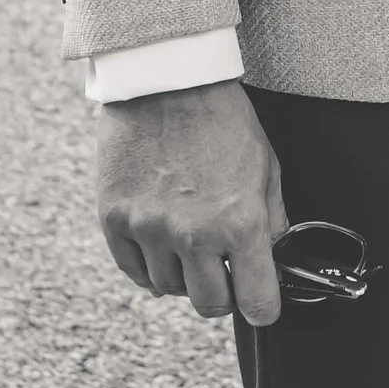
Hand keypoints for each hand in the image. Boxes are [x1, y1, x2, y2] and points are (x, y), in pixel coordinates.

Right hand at [97, 81, 288, 326]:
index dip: (262, 308)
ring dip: (184, 274)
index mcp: (241, 222)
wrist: (166, 80)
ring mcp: (150, 228)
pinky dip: (149, 266)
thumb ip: (272, 222)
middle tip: (224, 272)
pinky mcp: (115, 218)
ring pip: (169, 288)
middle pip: (210, 305)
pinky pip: (134, 271)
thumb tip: (273, 262)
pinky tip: (161, 243)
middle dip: (223, 295)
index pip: (258, 303)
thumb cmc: (221, 120)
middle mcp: (194, 234)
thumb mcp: (265, 168)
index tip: (259, 304)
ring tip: (189, 241)